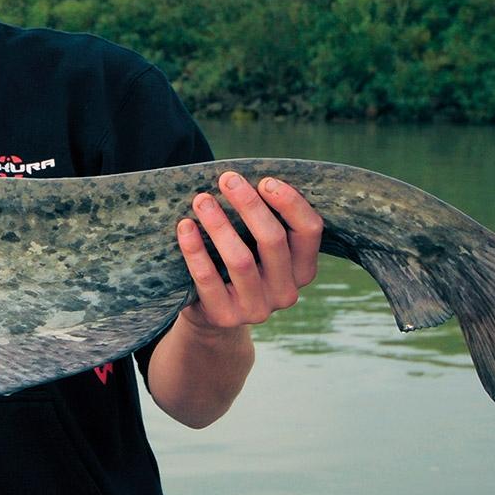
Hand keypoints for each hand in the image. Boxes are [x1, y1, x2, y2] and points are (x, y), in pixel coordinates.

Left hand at [175, 171, 321, 334]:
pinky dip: (195, 249)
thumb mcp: (260, 248)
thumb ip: (264, 221)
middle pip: (273, 240)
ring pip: (240, 260)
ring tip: (201, 199)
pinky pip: (207, 278)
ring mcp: (257, 308)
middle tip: (227, 180)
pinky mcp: (225, 316)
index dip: (290, 202)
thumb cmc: (239, 264)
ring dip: (219, 224)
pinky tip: (184, 227)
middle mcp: (286, 292)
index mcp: (303, 270)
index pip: (309, 231)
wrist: (212, 313)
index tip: (265, 180)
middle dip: (249, 205)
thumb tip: (246, 178)